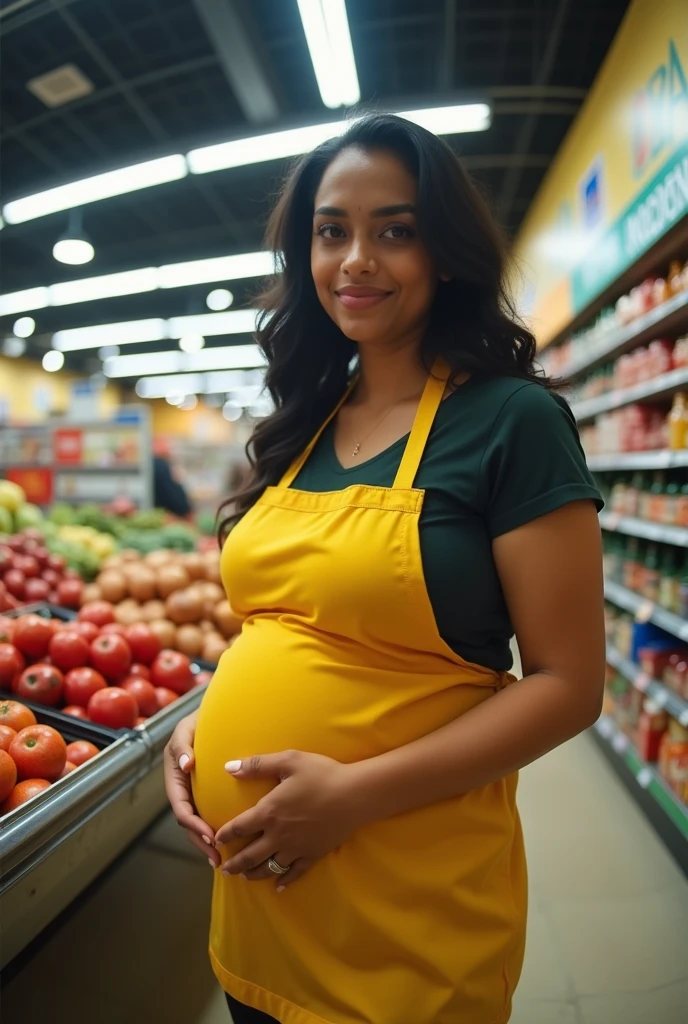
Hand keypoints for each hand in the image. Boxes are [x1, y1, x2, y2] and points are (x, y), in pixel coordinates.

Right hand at [163, 712, 220, 867]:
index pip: (180, 807)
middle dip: (200, 842)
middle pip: (188, 823)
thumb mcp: (186, 729)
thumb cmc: (199, 721)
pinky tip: (233, 842)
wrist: (215, 716)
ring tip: (222, 859)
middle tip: (217, 858)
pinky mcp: (208, 793)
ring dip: (208, 842)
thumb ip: (183, 745)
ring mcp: (195, 792)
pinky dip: (218, 829)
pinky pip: (211, 813)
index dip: (192, 824)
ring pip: (198, 823)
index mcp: (175, 777)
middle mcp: (183, 788)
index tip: (209, 836)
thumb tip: (186, 765)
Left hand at [215, 750, 363, 888]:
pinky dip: (284, 881)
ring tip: (244, 877)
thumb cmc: (321, 774)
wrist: (354, 795)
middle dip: (235, 864)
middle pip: (250, 855)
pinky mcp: (313, 855)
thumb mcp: (289, 761)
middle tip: (224, 870)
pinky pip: (294, 873)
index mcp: (269, 812)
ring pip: (269, 868)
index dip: (225, 835)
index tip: (216, 840)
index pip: (239, 828)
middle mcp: (278, 836)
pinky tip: (278, 887)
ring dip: (253, 874)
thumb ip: (257, 765)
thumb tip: (228, 767)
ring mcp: (296, 848)